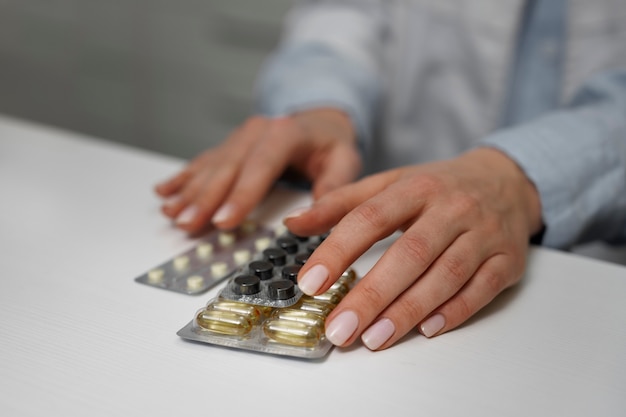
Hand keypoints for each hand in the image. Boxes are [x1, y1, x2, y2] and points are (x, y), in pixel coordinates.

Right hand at [154, 108, 361, 232]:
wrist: (319, 120)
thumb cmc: (331, 145)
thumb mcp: (344, 162)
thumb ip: (331, 189)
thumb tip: (305, 219)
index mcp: (286, 133)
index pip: (261, 166)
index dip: (241, 195)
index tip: (224, 222)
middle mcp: (257, 131)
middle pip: (228, 167)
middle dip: (205, 198)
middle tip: (188, 224)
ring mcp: (239, 137)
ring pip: (210, 165)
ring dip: (189, 191)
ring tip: (171, 213)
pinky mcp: (230, 146)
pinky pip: (203, 161)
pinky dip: (184, 178)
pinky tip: (165, 191)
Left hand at [284, 148, 542, 350]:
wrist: (507, 181)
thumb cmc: (439, 186)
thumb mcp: (391, 183)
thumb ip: (342, 203)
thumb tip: (293, 223)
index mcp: (416, 187)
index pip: (371, 217)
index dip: (338, 250)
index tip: (310, 282)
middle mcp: (452, 208)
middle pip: (410, 254)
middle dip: (372, 295)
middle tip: (339, 327)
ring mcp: (484, 235)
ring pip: (446, 275)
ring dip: (408, 310)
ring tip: (373, 338)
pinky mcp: (508, 260)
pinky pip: (481, 289)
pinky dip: (454, 311)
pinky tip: (426, 330)